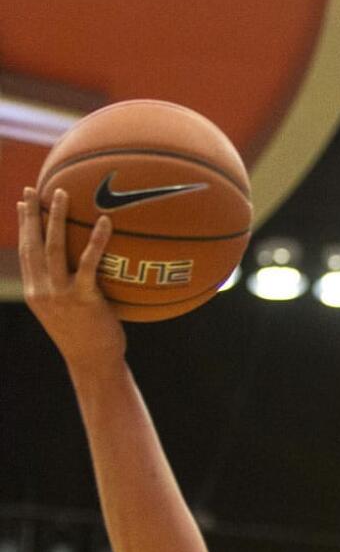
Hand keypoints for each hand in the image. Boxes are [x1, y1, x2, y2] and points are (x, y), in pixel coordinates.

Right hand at [16, 186, 125, 367]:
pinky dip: (96, 241)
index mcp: (35, 291)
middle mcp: (41, 290)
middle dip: (32, 214)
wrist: (93, 362)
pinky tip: (104, 223)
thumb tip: (79, 269)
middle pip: (33, 244)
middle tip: (34, 188)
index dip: (23, 226)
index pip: (25, 252)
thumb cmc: (87, 337)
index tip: (23, 203)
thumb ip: (64, 290)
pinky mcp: (83, 298)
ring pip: (54, 248)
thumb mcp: (67, 312)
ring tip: (62, 194)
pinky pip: (89, 263)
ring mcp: (60, 294)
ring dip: (56, 218)